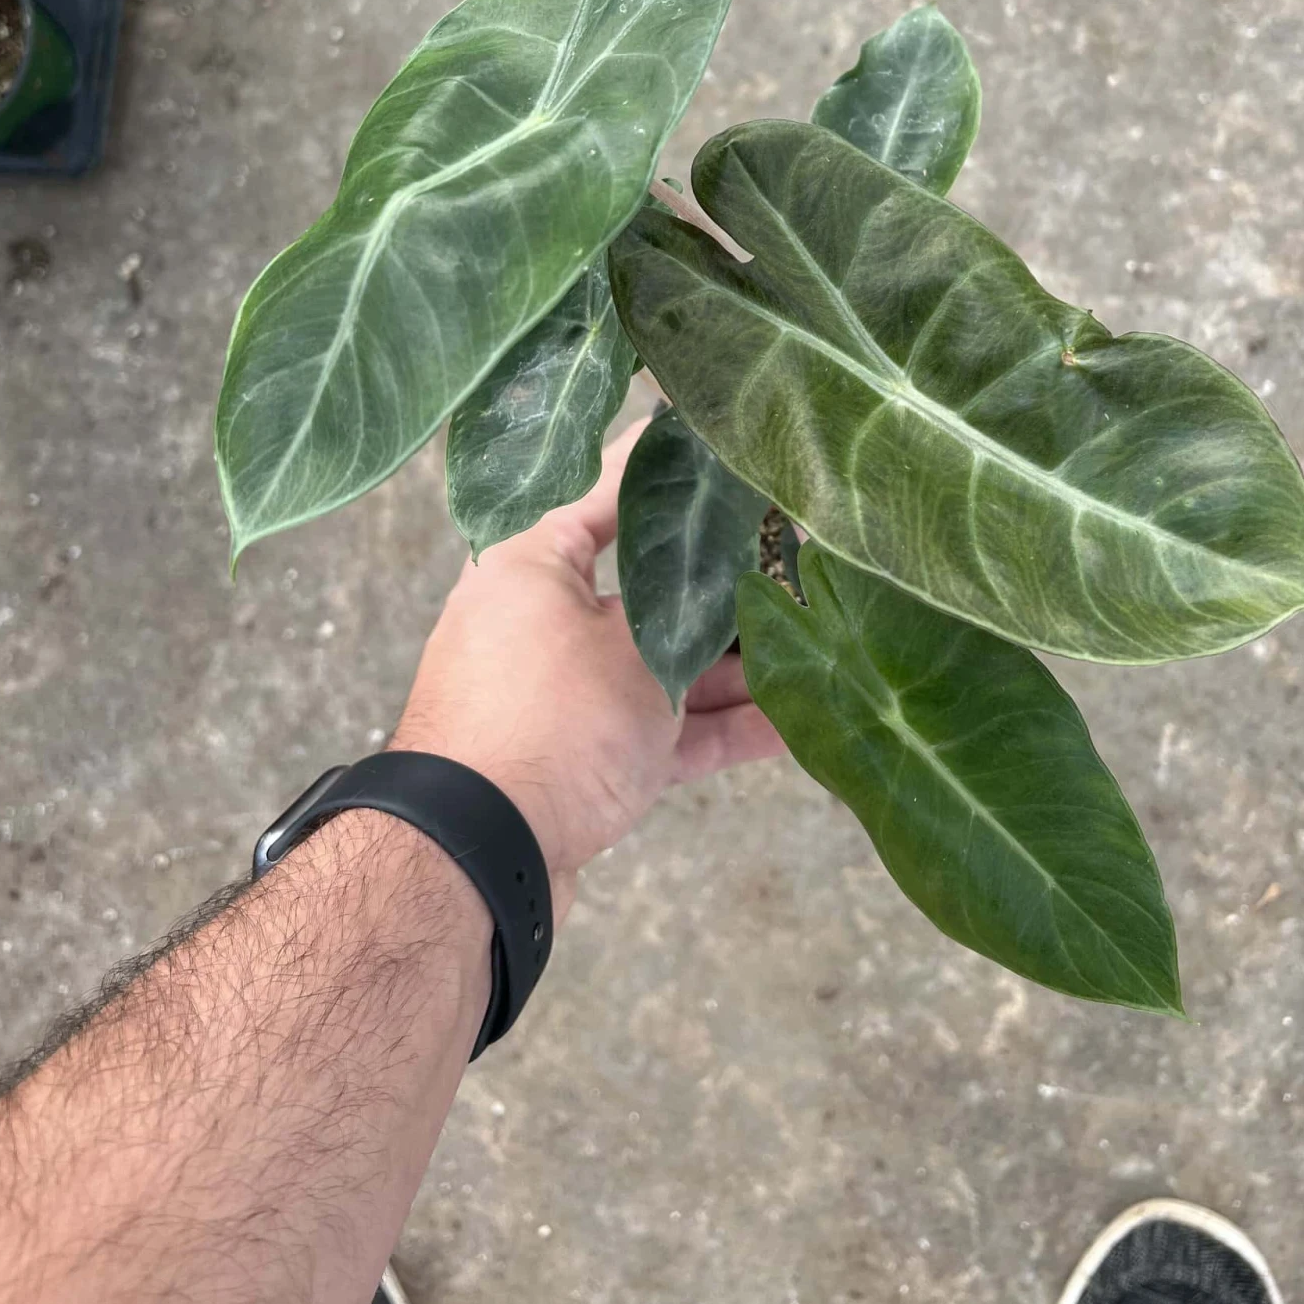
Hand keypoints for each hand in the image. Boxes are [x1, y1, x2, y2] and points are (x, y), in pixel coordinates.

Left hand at [390, 419, 784, 923]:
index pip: (610, 491)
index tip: (733, 446)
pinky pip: (667, 732)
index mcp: (531, 563)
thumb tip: (728, 541)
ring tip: (824, 637)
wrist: (479, 857)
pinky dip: (724, 727)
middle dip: (731, 582)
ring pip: (668, 665)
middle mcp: (542, 621)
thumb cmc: (549, 718)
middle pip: (652, 588)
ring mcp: (567, 696)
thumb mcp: (633, 643)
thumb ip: (688, 597)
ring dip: (741, 663)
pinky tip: (799, 723)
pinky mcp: (588, 762)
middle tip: (810, 557)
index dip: (675, 470)